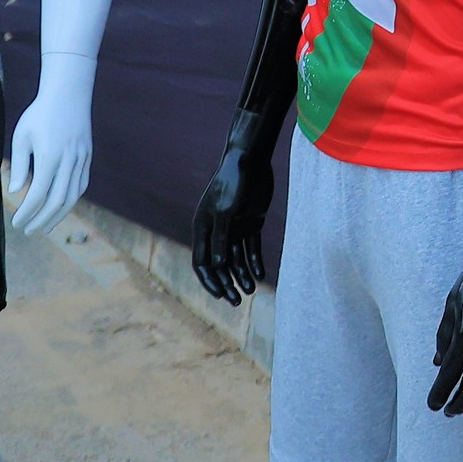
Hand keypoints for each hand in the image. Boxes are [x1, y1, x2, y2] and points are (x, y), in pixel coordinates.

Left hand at [7, 53, 93, 233]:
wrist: (69, 93)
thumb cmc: (39, 114)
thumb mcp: (22, 136)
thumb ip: (19, 166)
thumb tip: (16, 191)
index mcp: (50, 156)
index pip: (39, 194)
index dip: (27, 212)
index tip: (16, 222)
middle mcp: (69, 160)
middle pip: (58, 201)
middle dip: (42, 220)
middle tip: (28, 230)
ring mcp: (82, 159)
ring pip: (73, 196)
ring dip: (58, 215)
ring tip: (45, 227)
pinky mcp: (87, 156)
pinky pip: (81, 185)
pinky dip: (71, 200)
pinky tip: (60, 208)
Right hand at [190, 128, 277, 302]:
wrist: (251, 160)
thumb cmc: (234, 182)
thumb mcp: (227, 211)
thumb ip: (222, 237)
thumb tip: (218, 265)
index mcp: (203, 228)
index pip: (201, 262)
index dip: (210, 280)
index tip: (221, 294)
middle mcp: (216, 230)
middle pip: (220, 264)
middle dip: (228, 283)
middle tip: (238, 301)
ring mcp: (234, 226)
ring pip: (236, 258)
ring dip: (242, 275)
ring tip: (252, 290)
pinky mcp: (251, 221)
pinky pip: (251, 247)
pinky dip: (255, 261)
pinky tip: (260, 275)